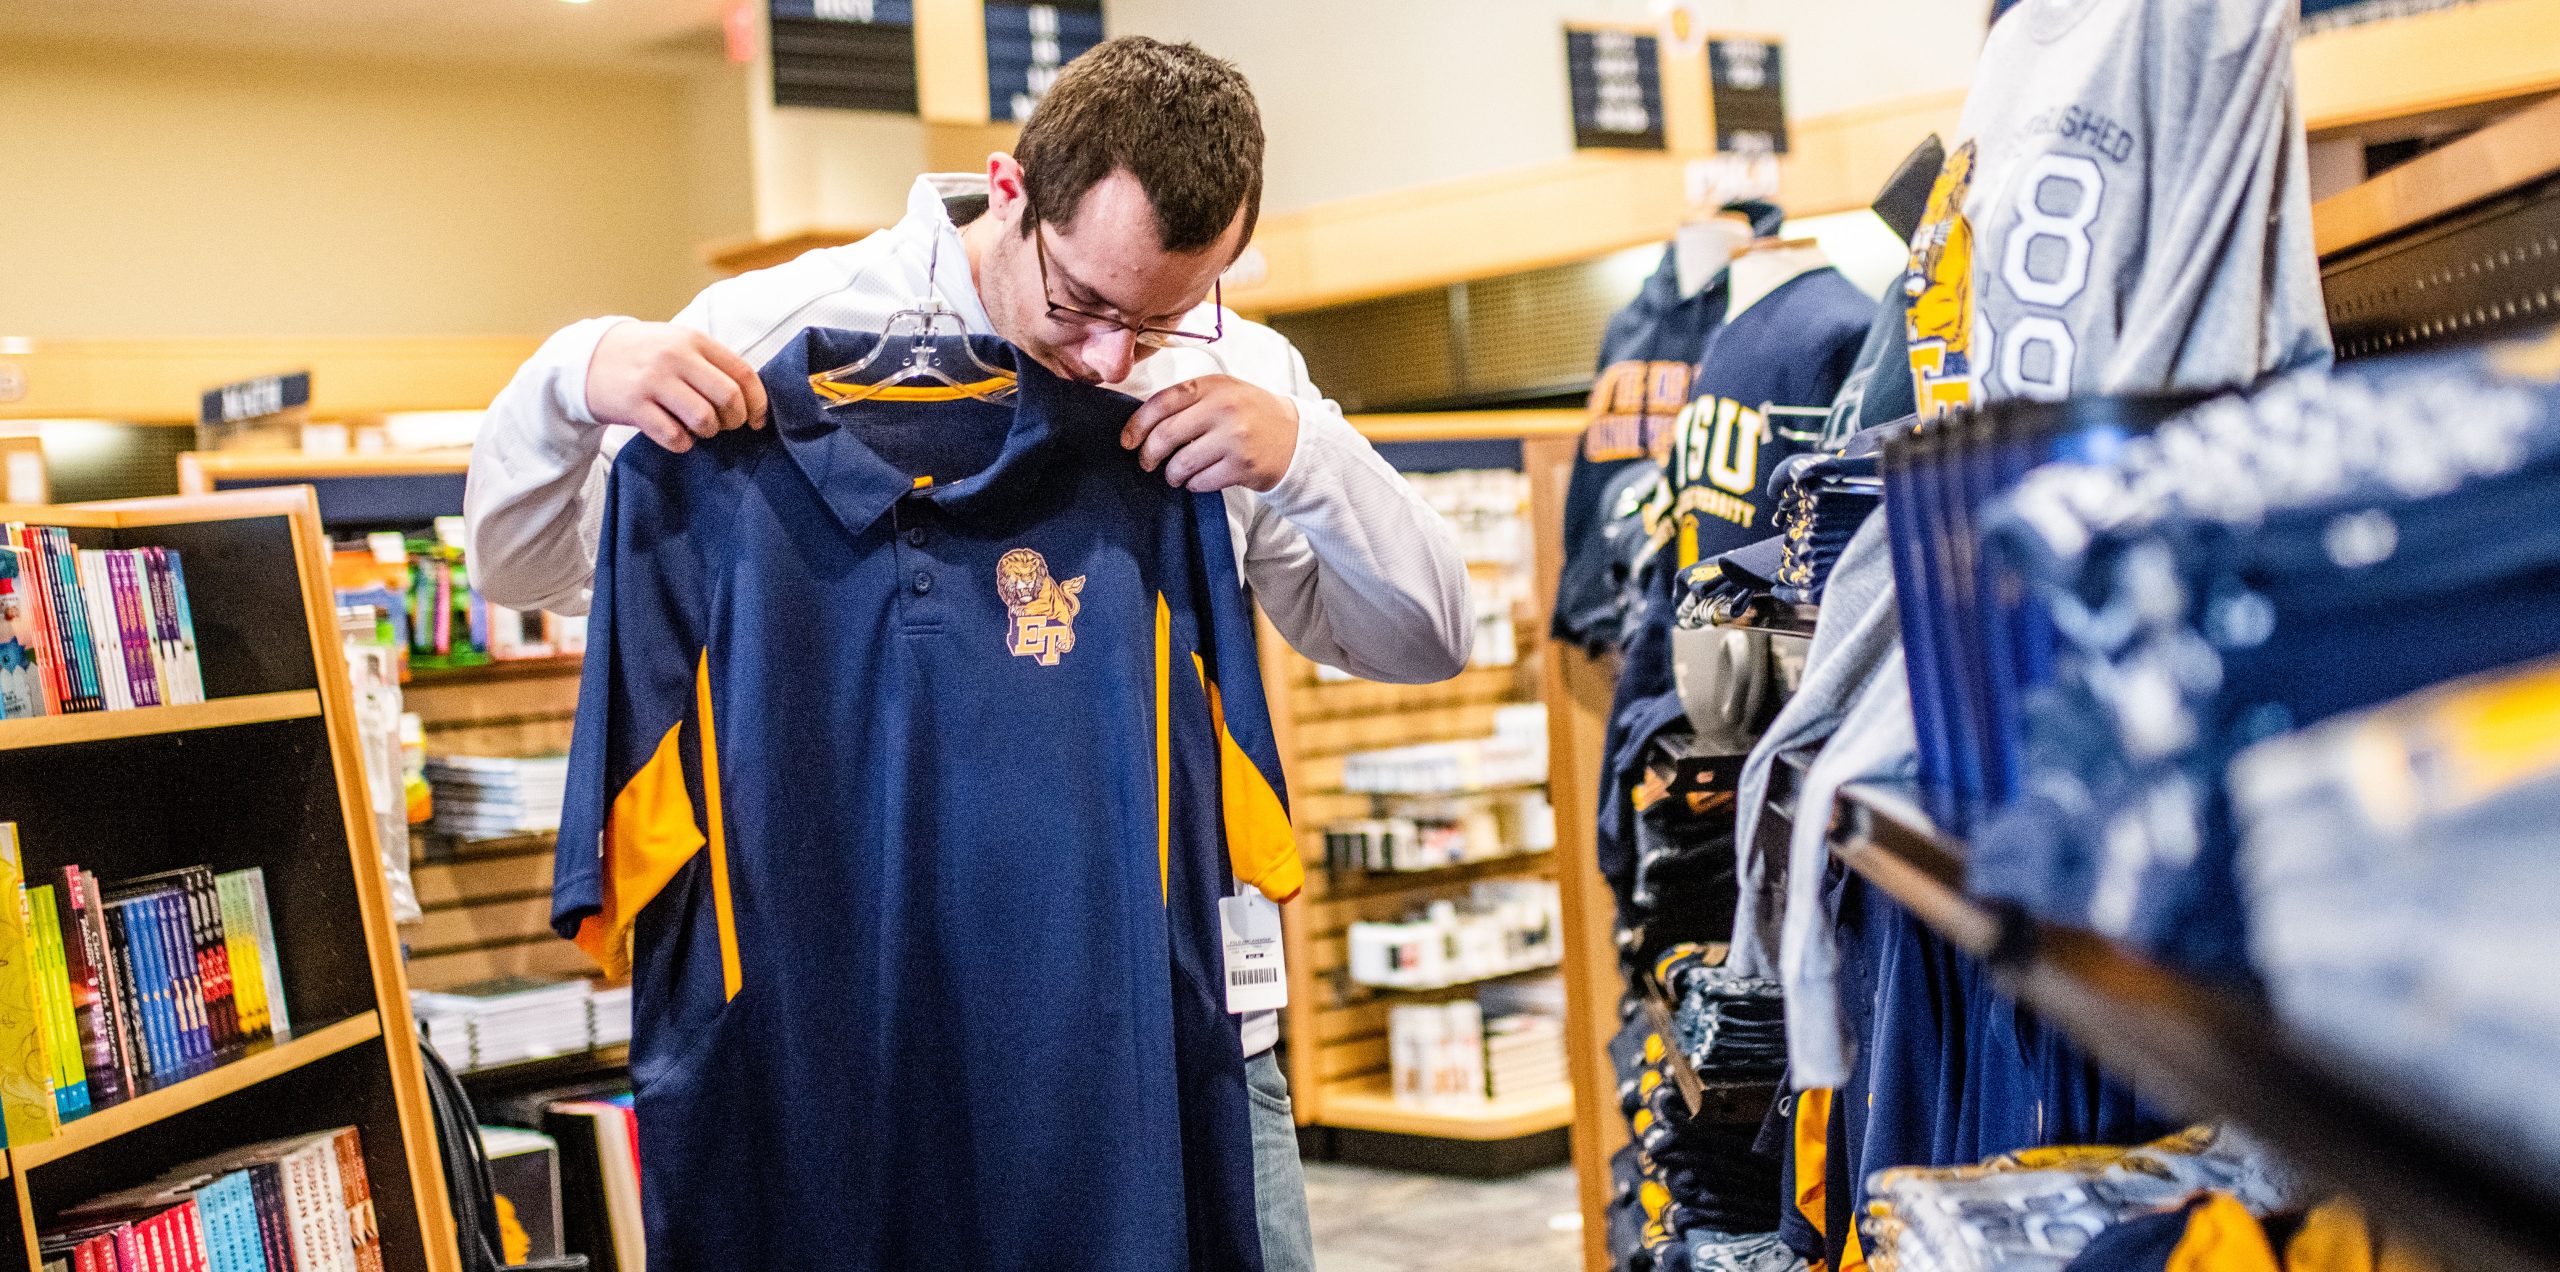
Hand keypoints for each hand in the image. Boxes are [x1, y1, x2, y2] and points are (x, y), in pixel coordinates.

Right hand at [584, 321, 768, 452]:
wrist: (587, 358)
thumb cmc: (644, 355)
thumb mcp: (678, 344)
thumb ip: (712, 363)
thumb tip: (752, 398)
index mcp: (693, 340)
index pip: (742, 374)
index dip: (758, 402)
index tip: (757, 420)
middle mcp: (675, 357)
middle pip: (728, 398)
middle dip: (735, 420)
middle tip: (725, 425)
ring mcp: (653, 381)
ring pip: (704, 419)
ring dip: (708, 432)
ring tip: (698, 428)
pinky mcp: (633, 406)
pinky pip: (674, 436)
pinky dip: (683, 443)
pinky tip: (677, 436)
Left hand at [1121, 375, 1299, 492]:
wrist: (1295, 437)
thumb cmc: (1249, 415)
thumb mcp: (1222, 393)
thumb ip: (1187, 400)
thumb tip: (1141, 424)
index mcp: (1213, 386)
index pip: (1162, 402)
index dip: (1137, 424)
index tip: (1127, 440)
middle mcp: (1224, 408)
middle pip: (1166, 435)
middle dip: (1149, 454)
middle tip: (1147, 462)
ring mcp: (1235, 438)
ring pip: (1181, 463)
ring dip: (1171, 474)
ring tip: (1175, 474)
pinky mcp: (1243, 466)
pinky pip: (1201, 482)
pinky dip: (1193, 484)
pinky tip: (1199, 479)